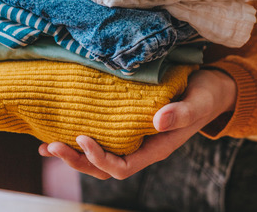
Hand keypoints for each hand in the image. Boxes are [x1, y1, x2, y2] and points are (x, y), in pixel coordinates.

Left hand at [38, 68, 236, 179]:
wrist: (210, 88)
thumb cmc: (205, 95)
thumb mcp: (198, 102)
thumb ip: (180, 114)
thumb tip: (156, 122)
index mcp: (155, 148)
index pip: (121, 167)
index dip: (99, 159)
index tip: (82, 138)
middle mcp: (140, 148)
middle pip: (102, 168)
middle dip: (76, 160)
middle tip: (52, 146)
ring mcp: (131, 139)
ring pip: (96, 157)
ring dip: (72, 154)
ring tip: (46, 146)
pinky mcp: (124, 125)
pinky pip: (99, 138)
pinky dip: (76, 139)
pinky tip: (56, 132)